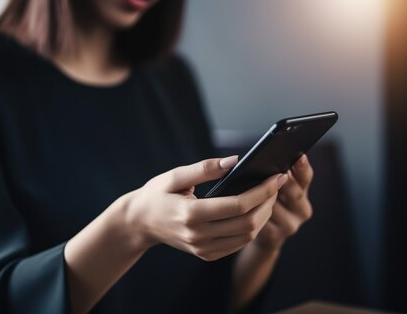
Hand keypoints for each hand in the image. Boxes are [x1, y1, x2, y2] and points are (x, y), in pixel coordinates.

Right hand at [125, 156, 288, 261]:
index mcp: (191, 214)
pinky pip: (238, 244)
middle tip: (276, 184)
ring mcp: (203, 248)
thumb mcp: (175, 175)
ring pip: (246, 237)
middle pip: (248, 224)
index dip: (262, 191)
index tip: (276, 177)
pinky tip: (255, 211)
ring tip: (269, 196)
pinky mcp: (206, 254)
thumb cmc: (157, 195)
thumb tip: (235, 161)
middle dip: (268, 203)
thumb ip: (205, 168)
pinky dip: (252, 228)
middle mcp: (198, 236)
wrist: (140, 222)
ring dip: (264, 217)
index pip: (238, 206)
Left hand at [253, 154, 313, 251]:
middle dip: (278, 180)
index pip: (305, 177)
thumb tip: (263, 158)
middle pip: (293, 191)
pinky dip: (250, 211)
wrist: (261, 236)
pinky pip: (261, 220)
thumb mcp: (273, 188)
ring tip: (246, 187)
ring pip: (274, 205)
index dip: (302, 167)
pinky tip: (239, 206)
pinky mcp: (275, 237)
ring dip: (260, 196)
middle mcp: (302, 209)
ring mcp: (291, 225)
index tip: (298, 156)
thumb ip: (273, 175)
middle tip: (264, 168)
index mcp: (302, 192)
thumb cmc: (262, 203)